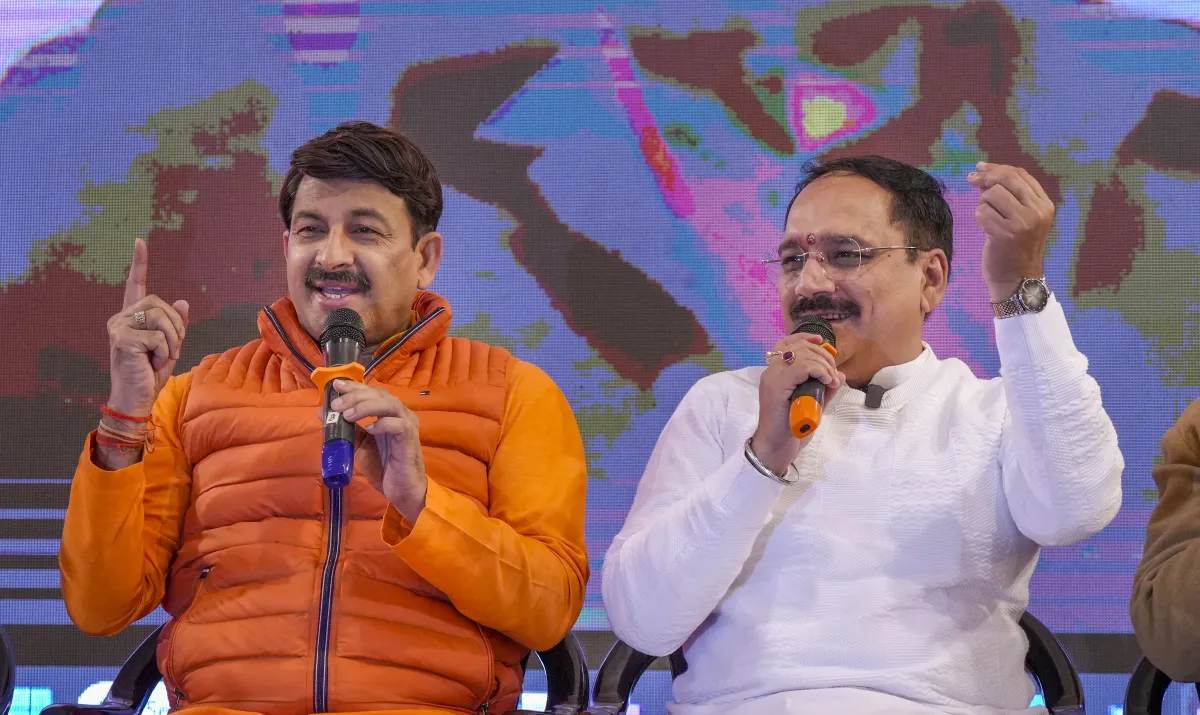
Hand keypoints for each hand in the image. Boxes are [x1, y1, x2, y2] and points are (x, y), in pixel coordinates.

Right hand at [107, 238, 189, 415]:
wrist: (136, 399)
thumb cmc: (150, 374)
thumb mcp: (170, 346)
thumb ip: (175, 325)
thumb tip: (182, 301)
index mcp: (132, 317)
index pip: (135, 285)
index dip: (139, 263)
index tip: (140, 241)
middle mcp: (121, 317)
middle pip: (160, 304)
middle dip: (176, 327)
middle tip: (170, 349)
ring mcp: (118, 327)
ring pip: (161, 318)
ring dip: (171, 341)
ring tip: (160, 357)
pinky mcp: (122, 339)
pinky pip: (158, 337)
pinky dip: (165, 352)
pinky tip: (152, 363)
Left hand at [330, 380, 427, 521]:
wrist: (402, 490)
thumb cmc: (384, 466)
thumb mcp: (360, 445)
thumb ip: (347, 428)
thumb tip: (324, 413)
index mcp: (388, 412)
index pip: (372, 392)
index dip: (354, 386)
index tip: (336, 385)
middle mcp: (400, 414)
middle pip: (379, 394)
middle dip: (356, 396)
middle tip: (337, 404)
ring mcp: (407, 425)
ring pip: (390, 405)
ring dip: (366, 406)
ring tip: (348, 415)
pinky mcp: (409, 439)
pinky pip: (399, 425)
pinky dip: (383, 424)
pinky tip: (369, 429)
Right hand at [751, 333, 843, 474]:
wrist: (776, 448)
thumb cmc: (791, 429)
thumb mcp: (813, 405)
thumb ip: (825, 390)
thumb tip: (840, 376)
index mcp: (776, 373)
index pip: (787, 343)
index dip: (806, 338)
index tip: (823, 343)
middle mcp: (771, 372)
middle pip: (798, 346)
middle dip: (823, 355)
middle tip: (832, 374)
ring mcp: (772, 378)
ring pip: (802, 354)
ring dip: (823, 364)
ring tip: (831, 380)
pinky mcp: (776, 388)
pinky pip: (801, 367)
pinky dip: (819, 370)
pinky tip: (827, 381)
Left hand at [967, 162, 1054, 301]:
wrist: (1017, 279)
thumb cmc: (1014, 248)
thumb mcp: (1018, 218)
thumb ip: (1006, 195)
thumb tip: (981, 172)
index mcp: (1044, 205)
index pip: (1020, 174)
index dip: (998, 168)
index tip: (981, 168)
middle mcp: (1037, 211)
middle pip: (1006, 179)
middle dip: (985, 178)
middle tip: (971, 180)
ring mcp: (1023, 222)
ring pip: (992, 194)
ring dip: (983, 204)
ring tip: (989, 220)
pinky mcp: (1005, 233)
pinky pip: (982, 212)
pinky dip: (979, 219)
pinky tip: (986, 230)